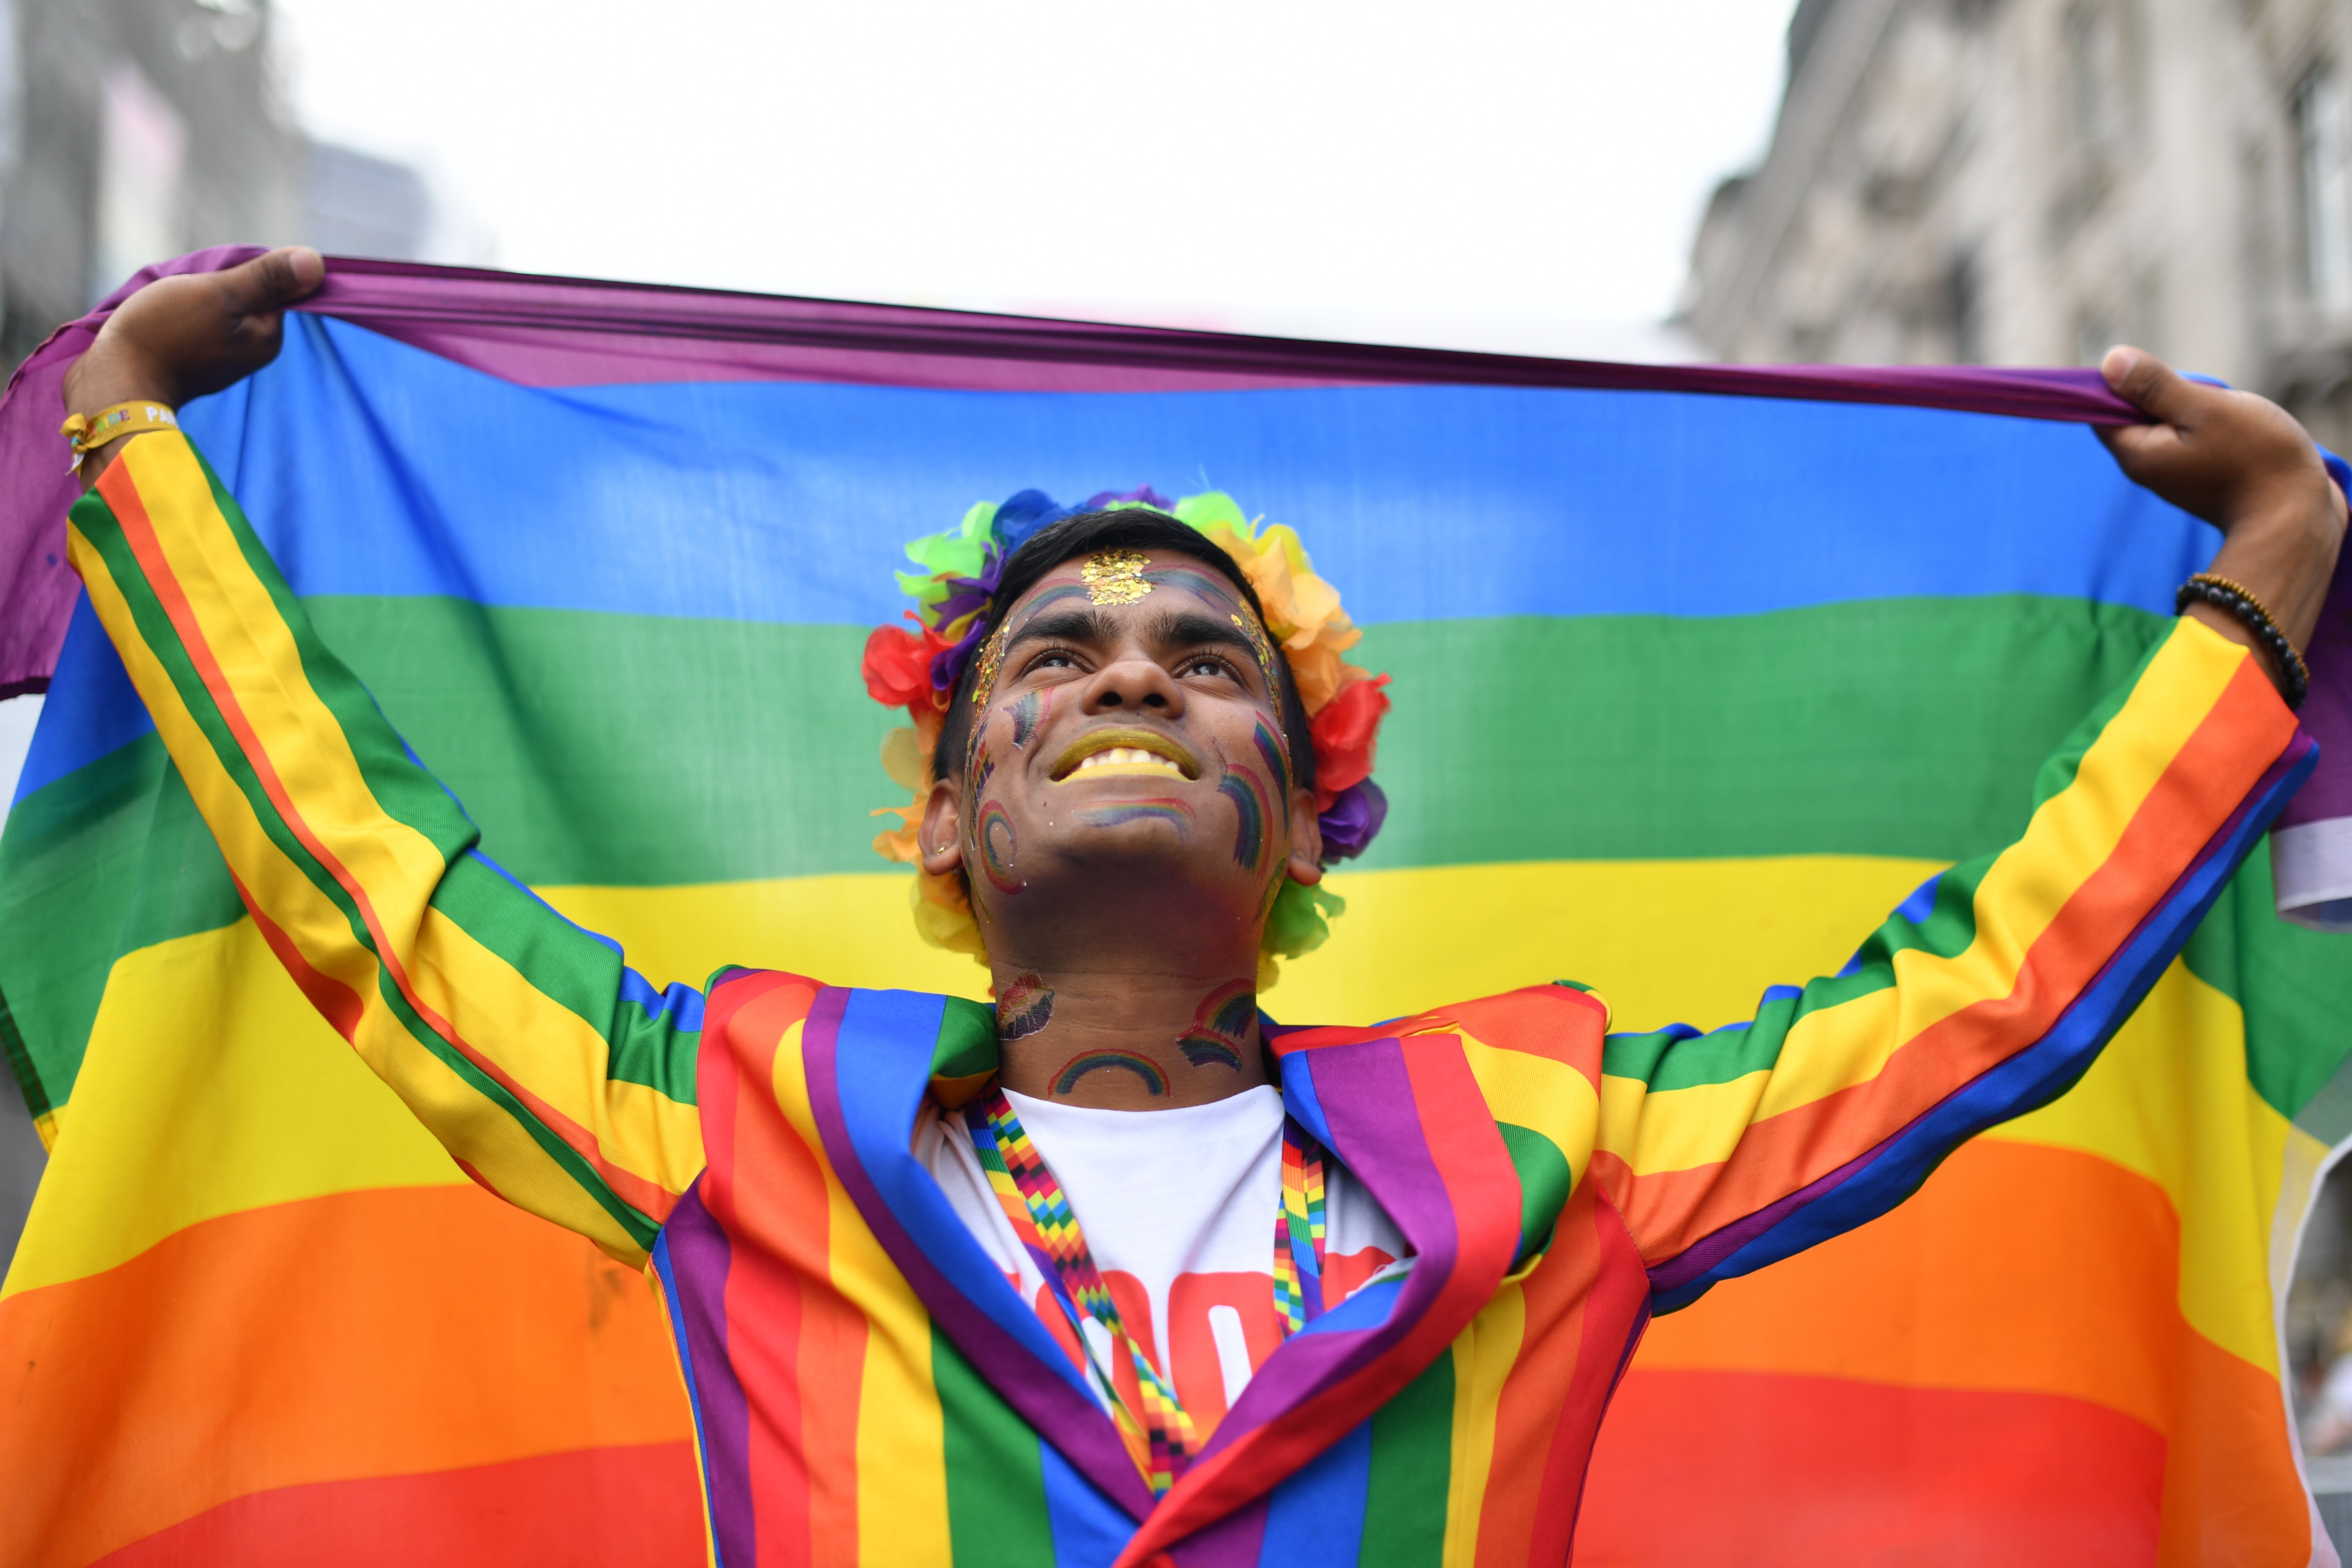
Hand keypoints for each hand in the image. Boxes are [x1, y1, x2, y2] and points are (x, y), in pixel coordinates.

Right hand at [61, 247, 324, 481]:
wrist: (115, 379)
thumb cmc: (166, 333)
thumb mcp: (221, 294)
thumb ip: (268, 279)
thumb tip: (317, 263)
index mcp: (268, 338)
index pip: (270, 285)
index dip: (239, 271)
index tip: (209, 281)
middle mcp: (252, 351)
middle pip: (242, 295)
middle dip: (214, 283)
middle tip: (184, 291)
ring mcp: (222, 357)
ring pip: (215, 306)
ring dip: (193, 294)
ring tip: (168, 303)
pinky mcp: (193, 357)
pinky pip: (193, 322)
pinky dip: (178, 310)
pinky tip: (160, 315)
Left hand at [2096, 345, 2345, 678]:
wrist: (2295, 516)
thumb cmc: (2254, 459)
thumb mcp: (2202, 409)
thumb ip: (2154, 386)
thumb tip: (2110, 362)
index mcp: (2136, 452)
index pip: (2102, 409)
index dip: (2124, 383)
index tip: (2162, 377)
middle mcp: (2146, 467)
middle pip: (2137, 413)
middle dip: (2167, 394)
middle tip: (2203, 400)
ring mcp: (2173, 474)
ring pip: (2169, 423)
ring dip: (2193, 409)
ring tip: (2226, 418)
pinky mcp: (2201, 476)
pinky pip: (2193, 438)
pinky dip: (2210, 425)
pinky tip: (2236, 431)